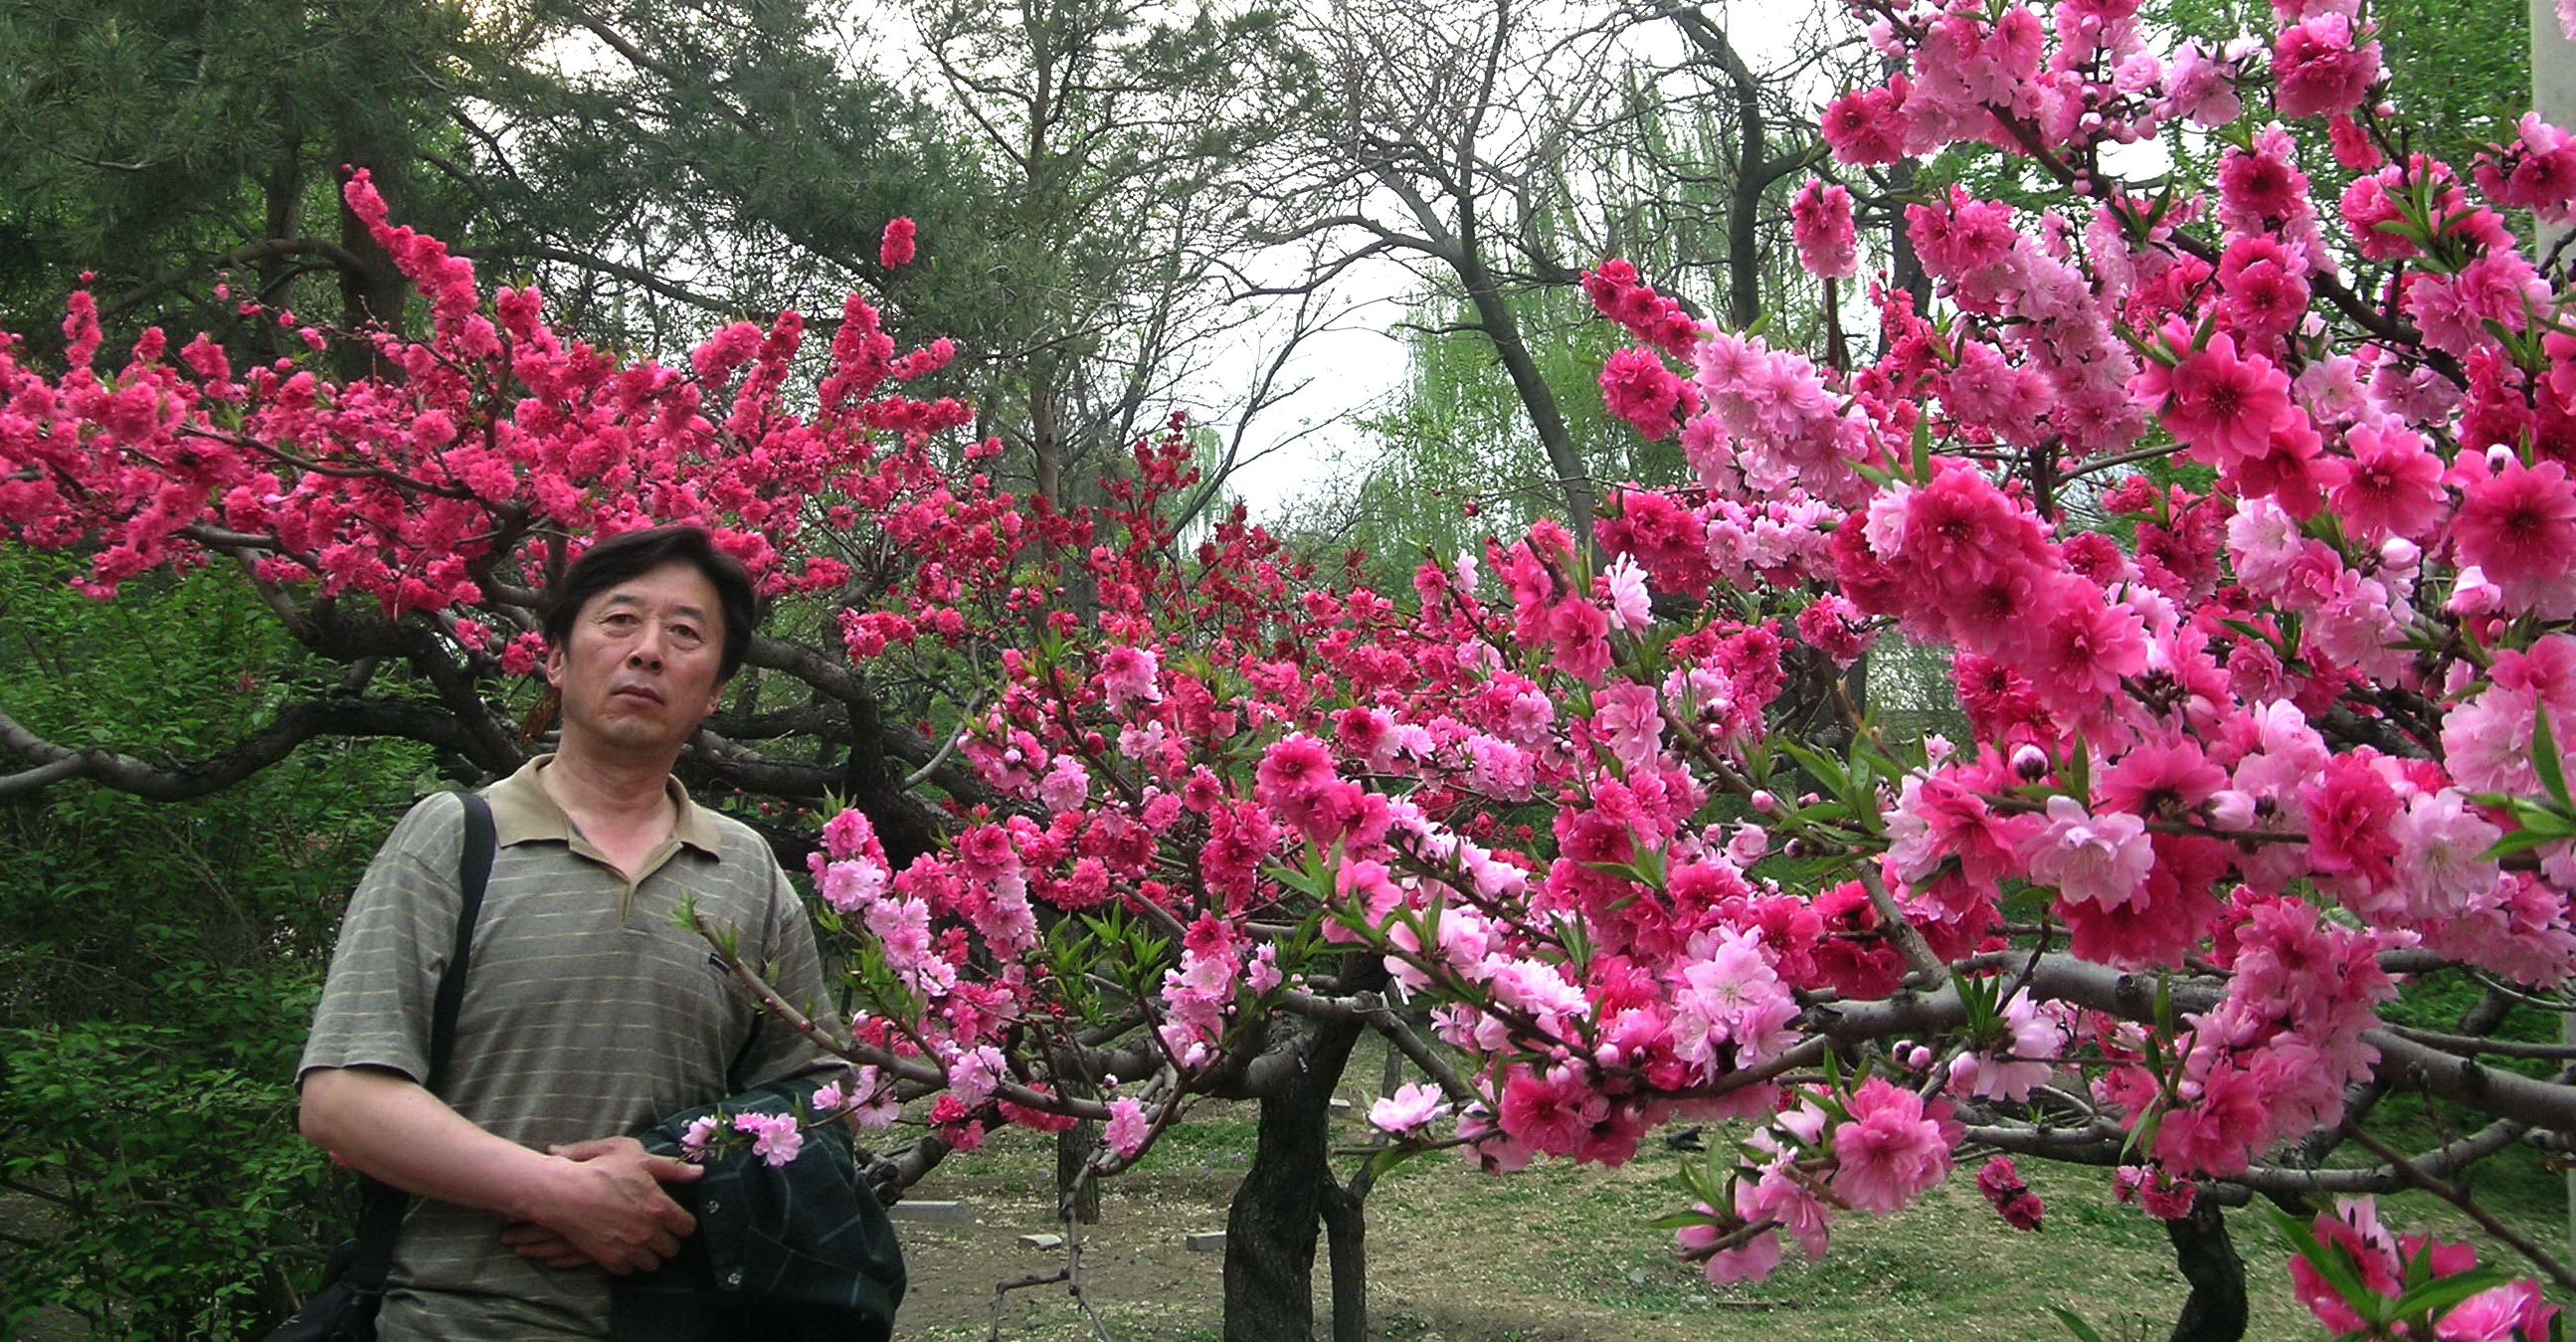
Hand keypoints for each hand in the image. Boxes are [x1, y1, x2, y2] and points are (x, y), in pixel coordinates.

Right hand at [500, 1136, 701, 1273]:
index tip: (674, 1220)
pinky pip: (628, 1271)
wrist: (564, 1192)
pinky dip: (626, 1263)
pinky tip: (621, 1249)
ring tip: (639, 1242)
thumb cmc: (601, 1170)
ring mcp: (630, 1248)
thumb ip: (672, 1168)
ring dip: (648, 1254)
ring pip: (652, 1264)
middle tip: (655, 1231)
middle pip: (671, 1249)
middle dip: (666, 1240)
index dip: (682, 1223)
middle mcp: (649, 1232)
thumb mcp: (638, 1158)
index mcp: (660, 1207)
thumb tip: (699, 1173)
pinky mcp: (610, 1260)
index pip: (687, 1228)